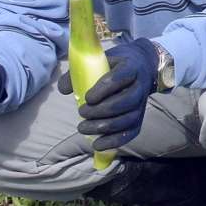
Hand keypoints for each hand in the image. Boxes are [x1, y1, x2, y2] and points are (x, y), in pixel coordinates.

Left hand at [56, 36, 159, 152]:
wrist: (141, 67)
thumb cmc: (115, 65)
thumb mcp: (99, 61)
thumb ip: (79, 73)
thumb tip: (63, 89)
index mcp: (131, 67)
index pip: (120, 77)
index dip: (104, 89)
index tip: (87, 97)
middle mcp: (140, 86)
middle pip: (125, 101)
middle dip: (100, 111)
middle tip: (81, 112)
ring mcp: (141, 104)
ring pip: (127, 119)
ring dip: (103, 127)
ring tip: (82, 127)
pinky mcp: (139, 118)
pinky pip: (130, 133)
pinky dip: (114, 141)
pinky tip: (97, 144)